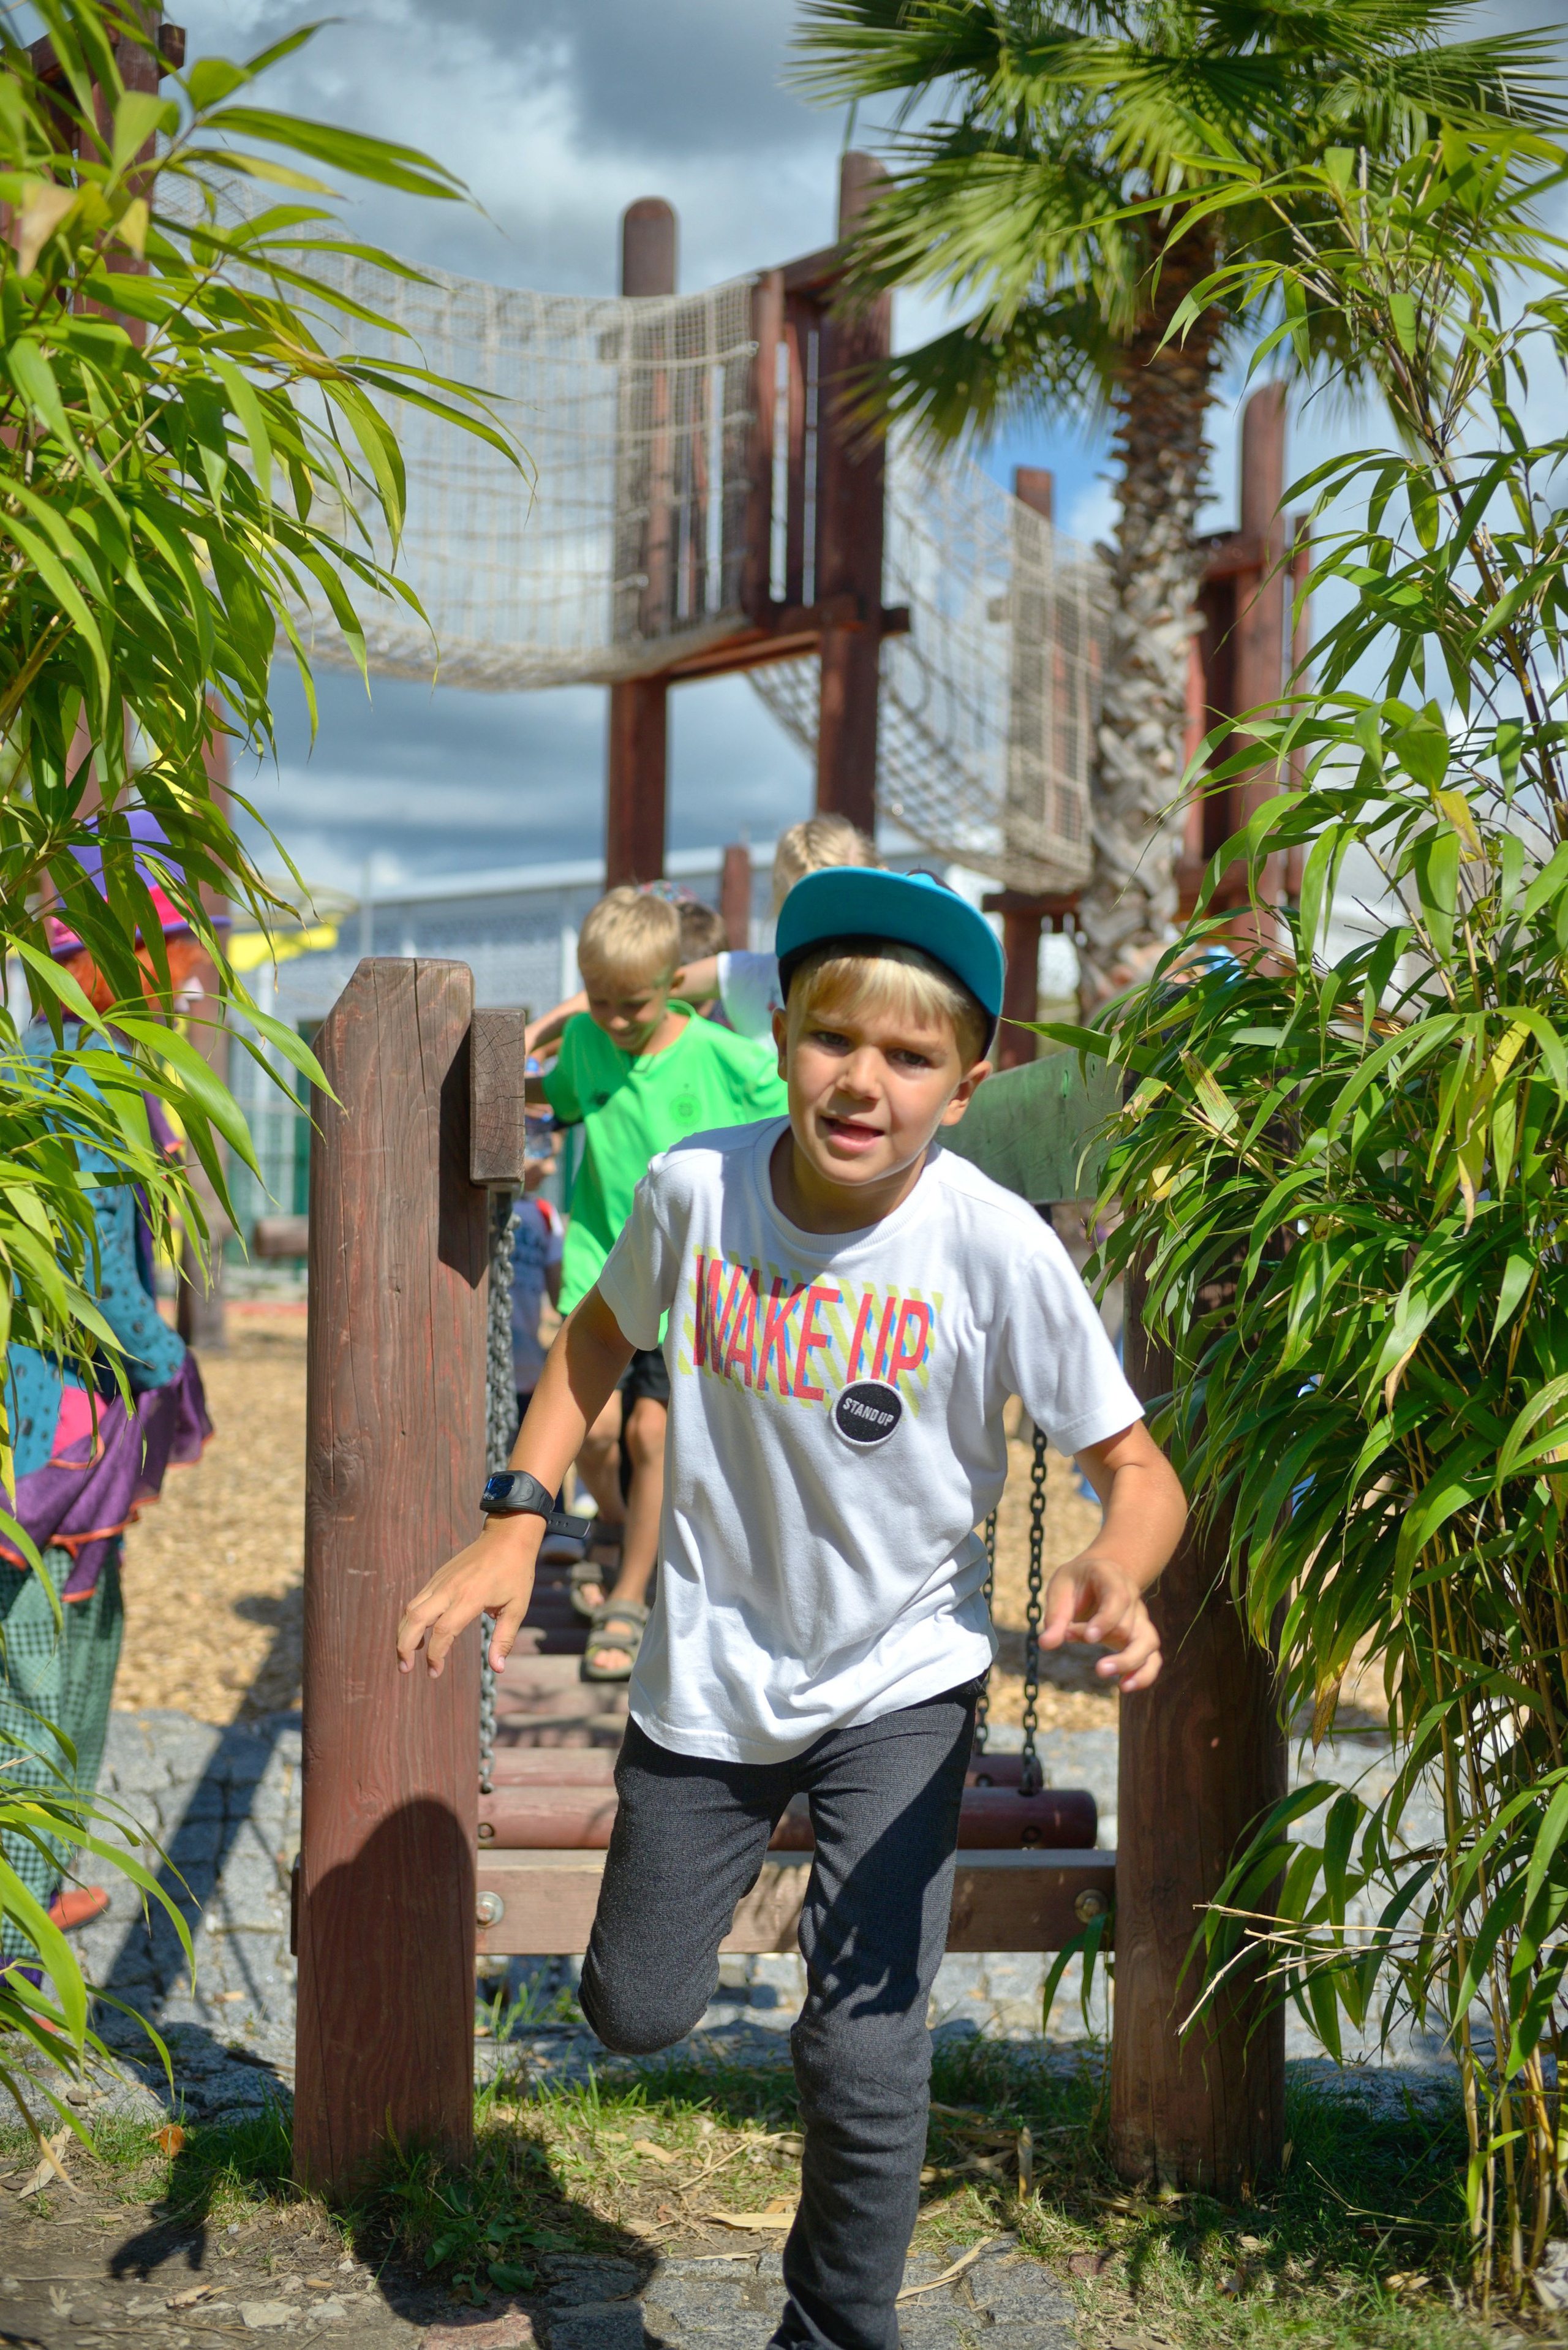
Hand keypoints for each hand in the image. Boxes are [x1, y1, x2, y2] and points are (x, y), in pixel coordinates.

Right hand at [396, 1516, 541, 1679]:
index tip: (435, 1672)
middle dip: (404, 1646)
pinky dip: (411, 1619)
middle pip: (415, 1619)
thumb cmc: (515, 1573)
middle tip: (404, 1669)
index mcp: (470, 1597)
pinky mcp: (437, 1577)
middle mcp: (449, 1589)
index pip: (443, 1631)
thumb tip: (498, 1669)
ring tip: (406, 1656)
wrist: (507, 1536)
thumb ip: (504, 1639)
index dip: (435, 1655)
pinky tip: (418, 1634)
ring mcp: (440, 1581)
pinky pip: (417, 1600)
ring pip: (410, 1609)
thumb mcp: (517, 1607)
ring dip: (403, 1634)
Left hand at [1038, 1551, 1161, 1691]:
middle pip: (1129, 1625)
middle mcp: (1132, 1598)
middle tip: (1082, 1652)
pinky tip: (1126, 1686)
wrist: (1098, 1576)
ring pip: (1148, 1643)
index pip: (1118, 1598)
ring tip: (1119, 1684)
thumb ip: (1056, 1616)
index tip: (1089, 1639)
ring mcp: (1140, 1618)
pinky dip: (1144, 1674)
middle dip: (1105, 1640)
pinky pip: (1152, 1658)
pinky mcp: (1141, 1637)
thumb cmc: (1076, 1583)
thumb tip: (1046, 1644)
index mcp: (1112, 1577)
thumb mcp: (1060, 1590)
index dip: (1106, 1620)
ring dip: (1132, 1663)